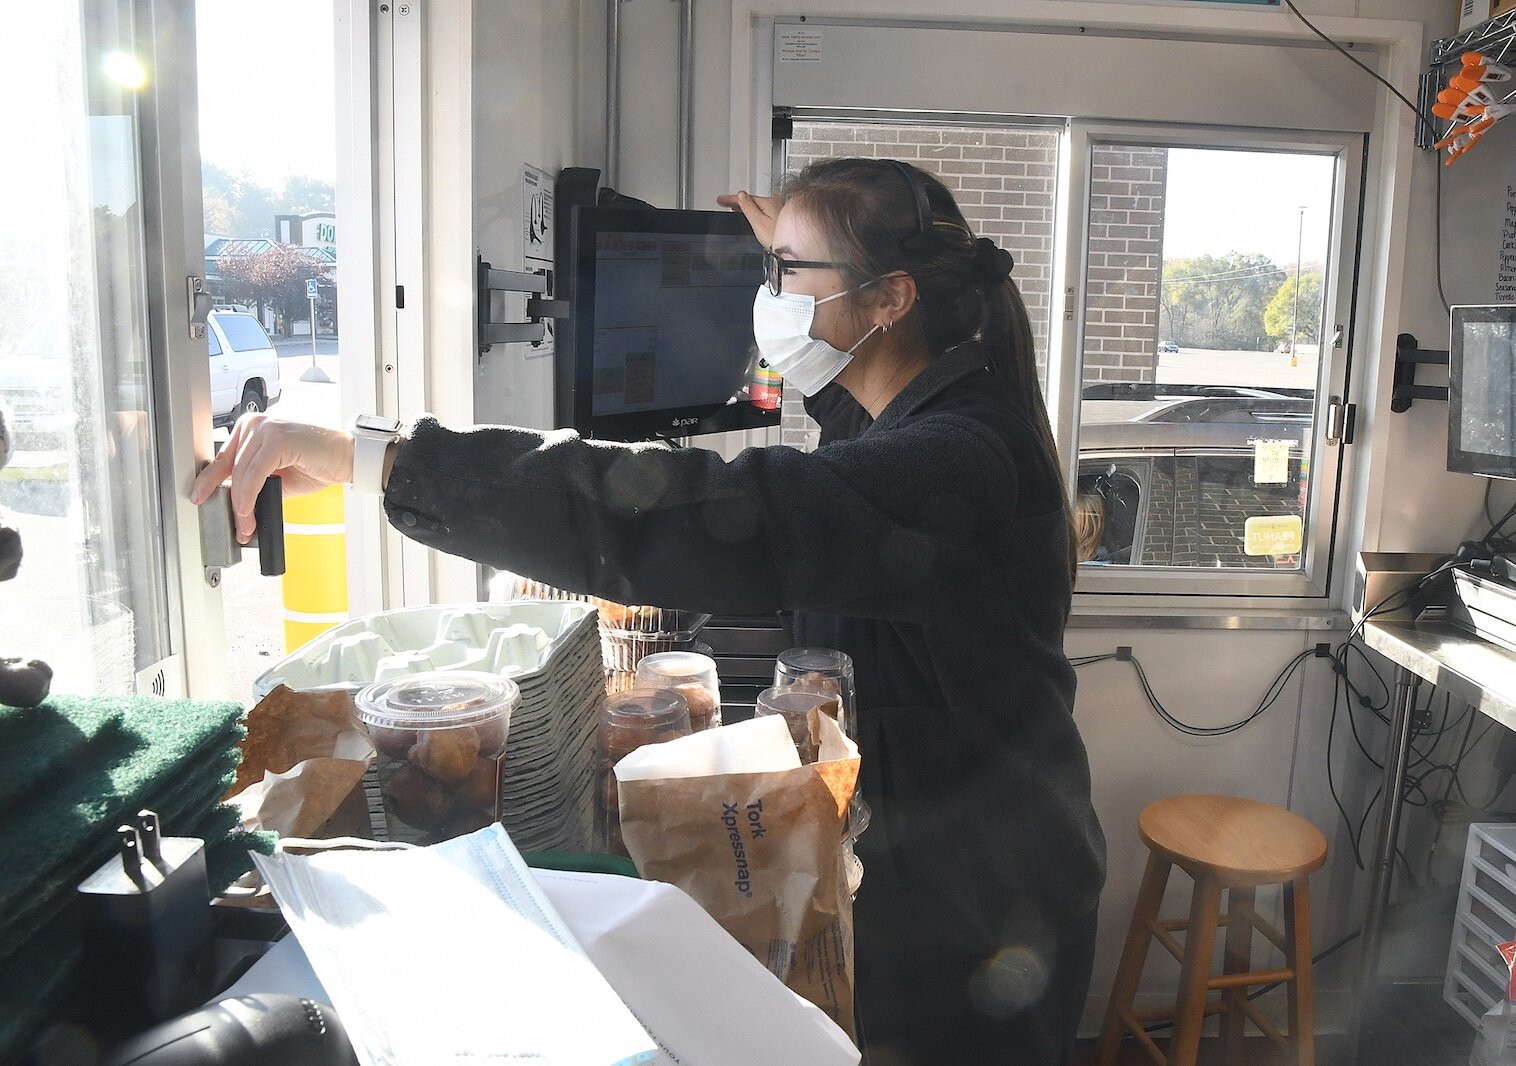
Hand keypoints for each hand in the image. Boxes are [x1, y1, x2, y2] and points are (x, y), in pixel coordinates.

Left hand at [190, 414, 354, 543]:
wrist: (346, 458)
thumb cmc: (317, 463)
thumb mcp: (276, 476)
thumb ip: (254, 482)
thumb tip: (236, 505)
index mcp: (250, 428)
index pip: (222, 458)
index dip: (209, 481)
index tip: (200, 497)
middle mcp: (255, 423)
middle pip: (230, 468)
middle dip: (230, 501)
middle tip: (236, 524)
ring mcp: (266, 429)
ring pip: (241, 473)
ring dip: (242, 504)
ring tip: (246, 524)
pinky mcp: (278, 439)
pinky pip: (254, 473)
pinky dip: (249, 495)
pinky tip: (249, 511)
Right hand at [716, 190, 782, 249]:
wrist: (791, 248)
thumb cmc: (776, 237)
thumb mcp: (758, 222)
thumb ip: (748, 207)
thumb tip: (741, 196)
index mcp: (768, 202)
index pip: (745, 197)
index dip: (731, 199)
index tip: (721, 199)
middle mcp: (775, 202)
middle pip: (751, 199)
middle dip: (737, 200)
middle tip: (724, 201)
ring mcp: (778, 209)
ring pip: (757, 204)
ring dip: (745, 205)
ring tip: (734, 206)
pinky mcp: (779, 216)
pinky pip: (762, 209)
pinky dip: (753, 210)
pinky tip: (751, 213)